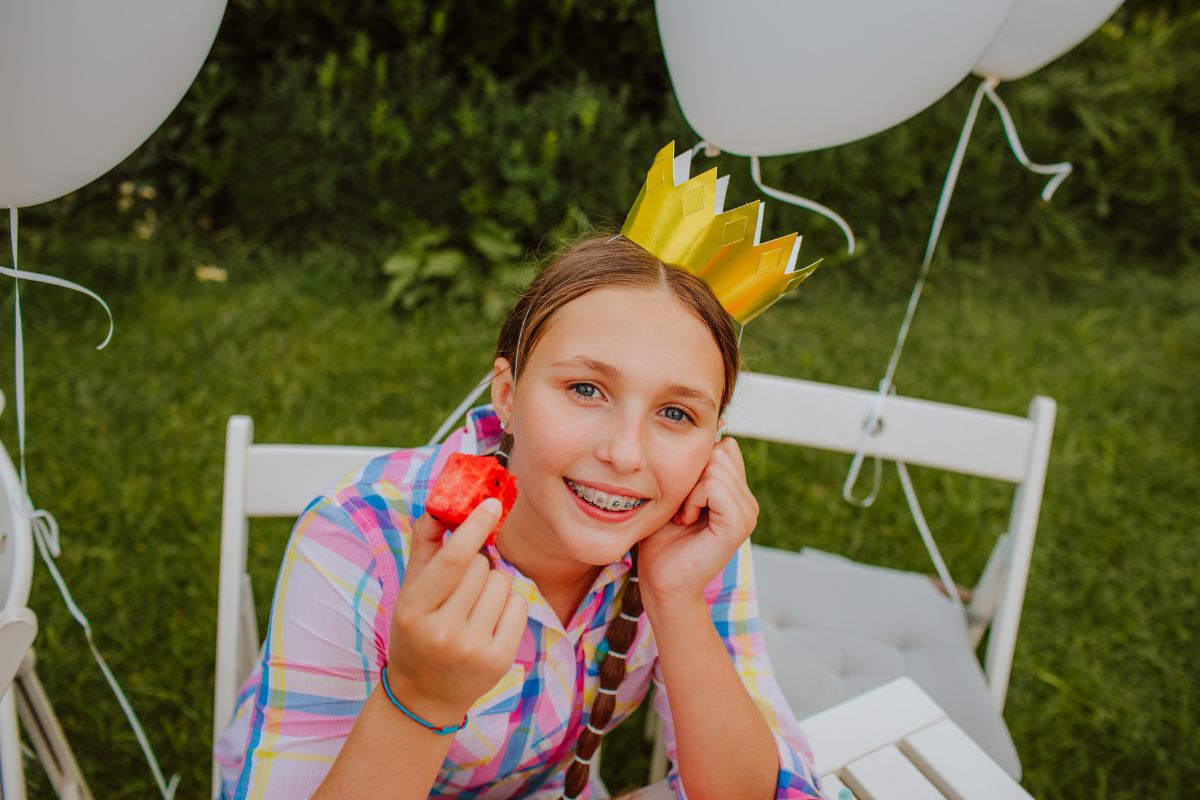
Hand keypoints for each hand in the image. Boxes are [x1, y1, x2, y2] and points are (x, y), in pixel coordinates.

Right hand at [386, 499, 528, 726]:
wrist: (424, 695)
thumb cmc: (416, 631)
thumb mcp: (409, 591)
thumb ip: (425, 546)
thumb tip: (442, 506)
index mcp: (414, 610)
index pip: (453, 561)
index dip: (475, 528)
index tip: (493, 504)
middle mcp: (443, 632)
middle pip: (482, 567)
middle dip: (478, 564)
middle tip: (464, 585)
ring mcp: (473, 649)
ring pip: (503, 583)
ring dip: (493, 584)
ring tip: (473, 606)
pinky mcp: (499, 659)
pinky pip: (519, 605)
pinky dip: (508, 604)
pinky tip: (489, 621)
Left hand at [638, 437, 758, 610]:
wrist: (661, 582)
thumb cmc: (661, 540)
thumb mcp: (676, 493)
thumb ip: (691, 467)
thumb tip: (708, 427)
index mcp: (736, 493)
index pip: (725, 447)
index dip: (696, 464)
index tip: (682, 496)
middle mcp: (747, 501)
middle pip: (721, 452)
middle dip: (693, 474)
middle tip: (682, 508)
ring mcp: (747, 512)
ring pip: (717, 466)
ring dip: (690, 489)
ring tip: (685, 516)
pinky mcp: (739, 525)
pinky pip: (714, 486)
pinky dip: (693, 499)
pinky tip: (688, 520)